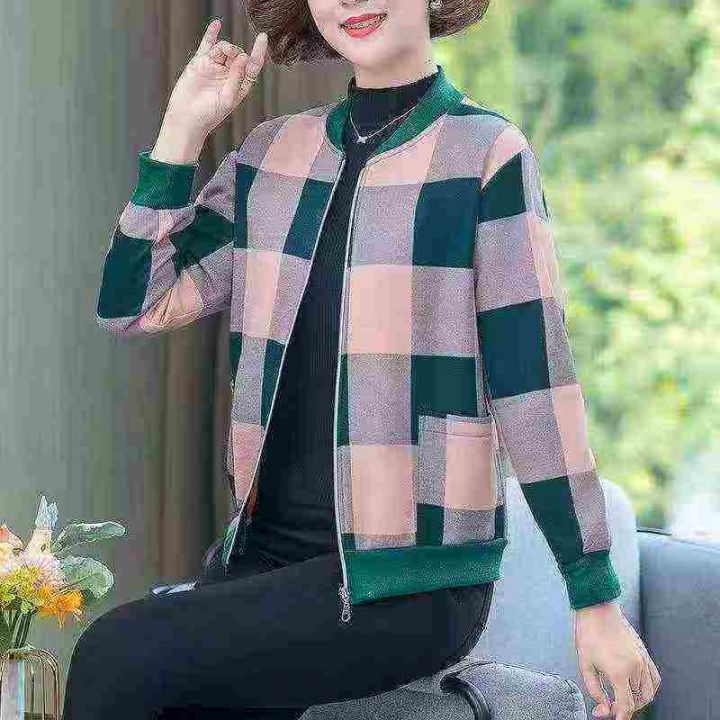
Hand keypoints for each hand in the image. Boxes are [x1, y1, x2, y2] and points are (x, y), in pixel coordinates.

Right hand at [162, 17, 267, 138]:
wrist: (187, 117)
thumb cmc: (209, 114)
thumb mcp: (228, 98)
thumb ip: (237, 78)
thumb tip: (243, 57)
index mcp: (240, 84)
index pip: (253, 66)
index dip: (259, 52)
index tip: (263, 37)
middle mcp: (229, 74)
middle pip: (238, 55)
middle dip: (236, 52)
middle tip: (232, 55)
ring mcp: (215, 67)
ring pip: (223, 49)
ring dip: (226, 47)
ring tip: (224, 51)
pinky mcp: (200, 63)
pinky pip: (207, 45)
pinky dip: (211, 34)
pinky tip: (216, 24)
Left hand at [574, 601, 660, 718]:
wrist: (598, 609)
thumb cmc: (589, 632)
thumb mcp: (585, 664)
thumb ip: (594, 689)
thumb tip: (602, 706)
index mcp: (619, 671)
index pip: (625, 705)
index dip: (620, 716)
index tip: (613, 718)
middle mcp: (635, 667)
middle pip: (638, 700)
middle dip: (625, 707)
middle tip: (611, 704)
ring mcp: (642, 660)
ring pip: (648, 692)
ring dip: (638, 700)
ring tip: (623, 697)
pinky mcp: (645, 653)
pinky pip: (654, 678)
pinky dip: (649, 688)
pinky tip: (638, 688)